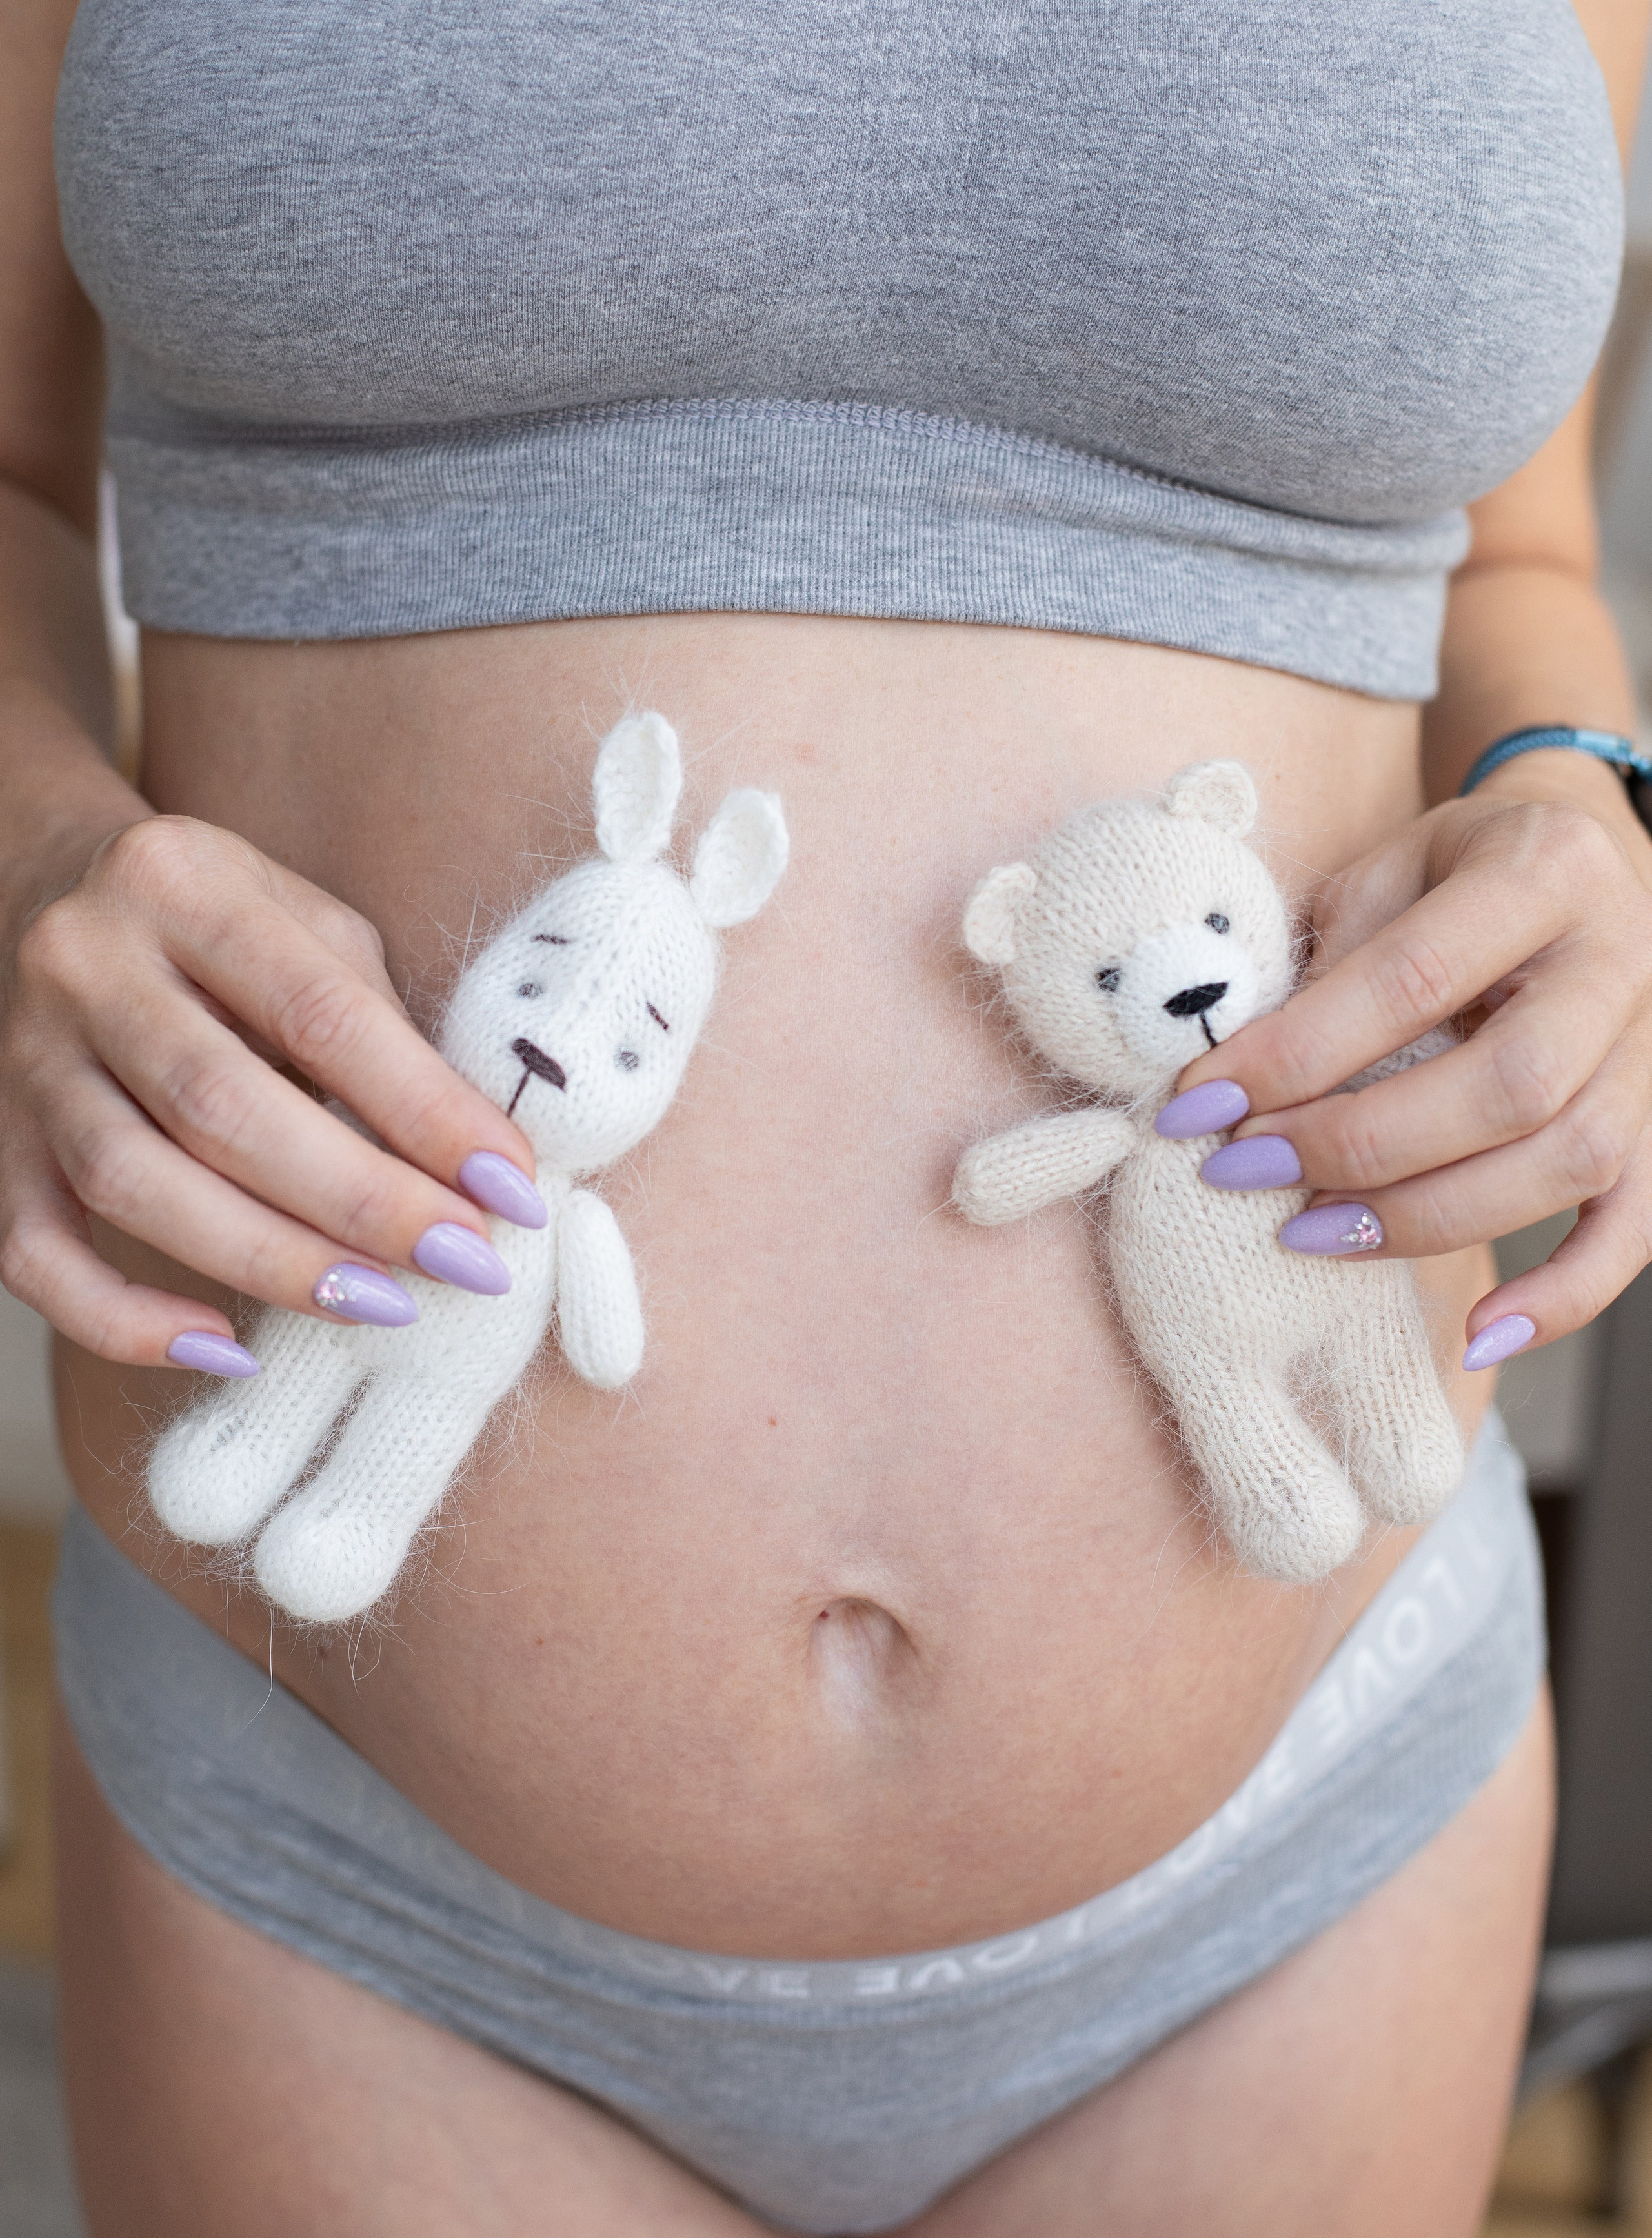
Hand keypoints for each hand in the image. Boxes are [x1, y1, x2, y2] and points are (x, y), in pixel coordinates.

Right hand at [0, 814, 543, 1371]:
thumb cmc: (221, 928)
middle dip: (359, 1199)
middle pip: (219, 1106)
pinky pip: (32, 1251)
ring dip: (268, 1260)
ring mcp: (23, 1058)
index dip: (422, 1109)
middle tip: (463, 1260)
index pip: (319, 1012)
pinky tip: (224, 1351)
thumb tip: (476, 1163)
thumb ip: (377, 1025)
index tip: (508, 1184)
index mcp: (180, 883)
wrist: (40, 890)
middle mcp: (83, 964)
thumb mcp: (306, 926)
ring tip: (380, 1303)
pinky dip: (121, 1317)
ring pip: (131, 1183)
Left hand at [1166, 767, 1651, 1368]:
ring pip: (1569, 1161)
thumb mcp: (1384, 872)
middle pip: (1509, 1087)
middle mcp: (1620, 963)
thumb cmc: (1455, 874)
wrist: (1578, 858)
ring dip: (1429, 1217)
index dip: (1299, 1053)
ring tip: (1311, 1233)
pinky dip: (1564, 1294)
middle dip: (1359, 1145)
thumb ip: (1329, 961)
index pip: (1414, 977)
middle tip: (1246, 1170)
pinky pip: (1634, 1226)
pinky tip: (1480, 1333)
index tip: (1200, 1103)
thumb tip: (1240, 1080)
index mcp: (1545, 870)